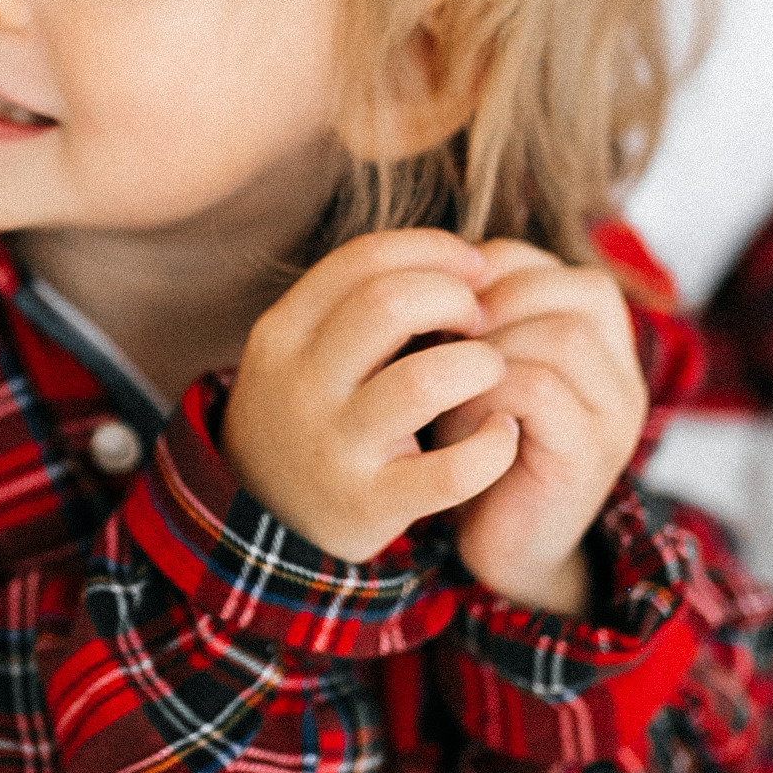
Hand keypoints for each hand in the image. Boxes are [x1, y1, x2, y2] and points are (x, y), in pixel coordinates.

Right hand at [222, 231, 520, 563]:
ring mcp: (334, 448)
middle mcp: (300, 386)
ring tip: (492, 370)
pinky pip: (452, 469)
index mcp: (283, 333)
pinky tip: (503, 431)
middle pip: (392, 303)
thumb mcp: (304, 351)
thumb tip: (466, 260)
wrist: (269, 522)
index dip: (433, 250)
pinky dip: (493, 444)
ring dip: (480, 364)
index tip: (473, 265)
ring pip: (426, 380)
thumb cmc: (312, 414)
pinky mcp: (370, 504)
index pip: (363, 259)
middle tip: (480, 318)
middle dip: (455, 297)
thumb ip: (360, 302)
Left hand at [429, 241, 646, 614]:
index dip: (483, 273)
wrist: (503, 548)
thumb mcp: (476, 365)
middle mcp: (620, 367)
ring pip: (560, 336)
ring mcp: (614, 411)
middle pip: (565, 289)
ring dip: (487, 352)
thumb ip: (471, 316)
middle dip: (486, 307)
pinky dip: (486, 393)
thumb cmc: (478, 445)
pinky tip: (457, 422)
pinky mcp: (591, 452)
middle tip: (435, 342)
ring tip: (447, 385)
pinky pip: (539, 389)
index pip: (548, 264)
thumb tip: (428, 272)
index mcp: (597, 334)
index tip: (434, 308)